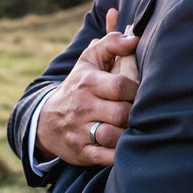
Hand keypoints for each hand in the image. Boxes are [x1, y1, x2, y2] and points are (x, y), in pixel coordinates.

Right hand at [35, 9, 138, 167]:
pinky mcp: (82, 152)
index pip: (121, 86)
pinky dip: (120, 155)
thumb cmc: (79, 85)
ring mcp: (81, 131)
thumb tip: (135, 35)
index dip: (138, 91)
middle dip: (138, 114)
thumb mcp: (89, 61)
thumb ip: (112, 43)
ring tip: (139, 129)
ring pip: (114, 137)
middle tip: (146, 113)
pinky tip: (129, 146)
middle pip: (122, 113)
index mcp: (88, 83)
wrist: (46, 120)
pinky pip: (106, 158)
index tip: (145, 93)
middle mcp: (83, 107)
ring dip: (131, 135)